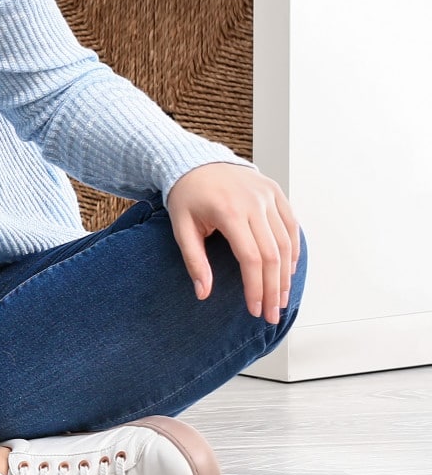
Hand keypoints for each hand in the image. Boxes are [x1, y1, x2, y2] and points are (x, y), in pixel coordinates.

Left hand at [166, 162, 300, 323]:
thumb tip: (203, 293)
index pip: (251, 258)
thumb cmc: (186, 195)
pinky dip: (293, 250)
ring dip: (285, 275)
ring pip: (286, 242)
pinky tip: (288, 271)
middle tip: (271, 314)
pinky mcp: (275, 191)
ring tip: (280, 298)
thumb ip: (193, 260)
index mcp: (228, 211)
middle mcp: (253, 202)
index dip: (255, 287)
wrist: (194, 160)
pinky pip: (291, 225)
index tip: (255, 310)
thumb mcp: (181, 227)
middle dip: (273, 289)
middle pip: (272, 255)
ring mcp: (267, 195)